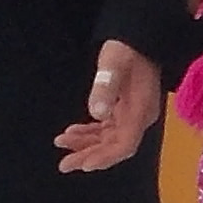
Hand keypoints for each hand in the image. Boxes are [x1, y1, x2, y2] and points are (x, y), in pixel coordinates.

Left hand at [55, 41, 161, 174]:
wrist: (139, 37)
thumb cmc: (127, 48)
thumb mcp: (114, 63)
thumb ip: (106, 87)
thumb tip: (97, 113)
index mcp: (140, 111)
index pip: (124, 145)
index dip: (105, 158)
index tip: (85, 164)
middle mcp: (139, 118)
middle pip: (114, 147)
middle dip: (89, 155)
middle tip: (64, 164)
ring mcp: (132, 114)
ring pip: (108, 140)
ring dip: (86, 144)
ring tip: (62, 143)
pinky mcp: (124, 109)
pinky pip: (107, 128)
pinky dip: (90, 133)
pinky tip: (73, 132)